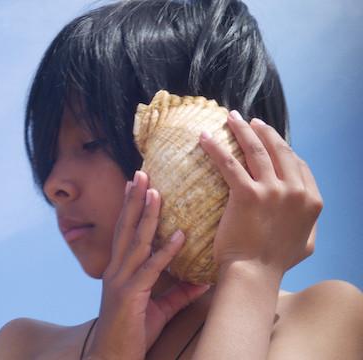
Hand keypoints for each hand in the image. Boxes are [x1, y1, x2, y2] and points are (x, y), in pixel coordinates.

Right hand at [85, 171, 209, 359]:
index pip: (125, 231)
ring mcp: (122, 280)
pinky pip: (151, 269)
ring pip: (136, 241)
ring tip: (155, 191)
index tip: (137, 183)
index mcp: (120, 270)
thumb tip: (204, 279)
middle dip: (133, 199)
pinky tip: (180, 235)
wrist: (113, 356)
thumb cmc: (133, 333)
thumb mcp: (160, 308)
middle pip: (126, 227)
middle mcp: (117, 269)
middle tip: (140, 172)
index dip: (130, 206)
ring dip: (146, 215)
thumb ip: (179, 291)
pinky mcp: (131, 295)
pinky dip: (166, 251)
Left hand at [199, 111, 322, 276]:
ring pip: (255, 150)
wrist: (254, 273)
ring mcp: (273, 191)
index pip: (298, 164)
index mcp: (312, 201)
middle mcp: (296, 191)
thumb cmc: (275, 263)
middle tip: (249, 121)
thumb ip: (307, 222)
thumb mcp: (306, 242)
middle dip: (264, 131)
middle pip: (279, 150)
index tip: (268, 140)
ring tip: (230, 118)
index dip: (282, 148)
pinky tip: (204, 137)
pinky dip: (215, 147)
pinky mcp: (247, 194)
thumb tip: (303, 208)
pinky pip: (229, 163)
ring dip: (241, 129)